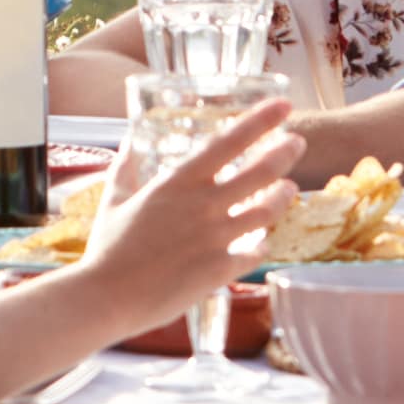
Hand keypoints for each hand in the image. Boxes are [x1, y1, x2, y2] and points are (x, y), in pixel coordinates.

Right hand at [82, 96, 299, 321]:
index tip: (283, 106)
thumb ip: (125, 170)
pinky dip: (263, 245)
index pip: (228, 141)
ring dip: (284, 196)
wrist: (107, 298)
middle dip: (285, 152)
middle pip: (261, 171)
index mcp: (177, 182)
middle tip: (297, 143)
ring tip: (291, 188)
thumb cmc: (106, 250)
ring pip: (267, 210)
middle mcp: (203, 204)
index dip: (261, 120)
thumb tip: (127, 144)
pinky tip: (264, 242)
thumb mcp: (113, 201)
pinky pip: (255, 253)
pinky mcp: (221, 269)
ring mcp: (216, 238)